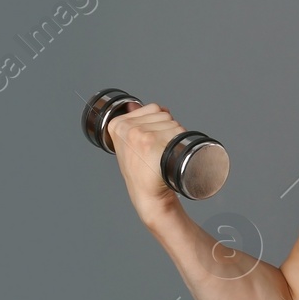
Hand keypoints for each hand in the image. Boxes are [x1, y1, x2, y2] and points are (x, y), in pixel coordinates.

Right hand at [105, 102, 184, 226]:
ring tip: (163, 155)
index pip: (152, 108)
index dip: (158, 124)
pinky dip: (181, 143)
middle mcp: (127, 127)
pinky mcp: (152, 142)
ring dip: (175, 137)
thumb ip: (131, 123)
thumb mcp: (128, 145)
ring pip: (173, 123)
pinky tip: (169, 157)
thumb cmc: (142, 171)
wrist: (149, 195)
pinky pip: (178, 131)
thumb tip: (132, 104)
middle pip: (163, 114)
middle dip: (167, 129)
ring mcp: (139, 134)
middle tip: (158, 151)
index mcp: (117, 125)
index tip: (151, 143)